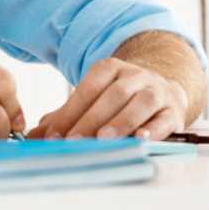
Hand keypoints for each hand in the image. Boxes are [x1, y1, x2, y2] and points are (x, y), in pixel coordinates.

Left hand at [26, 58, 187, 140]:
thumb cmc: (119, 98)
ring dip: (121, 122)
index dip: (70, 112)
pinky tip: (140, 139)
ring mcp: (156, 92)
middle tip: (74, 140)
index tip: (54, 136)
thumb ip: (65, 115)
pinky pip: (163, 119)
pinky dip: (152, 130)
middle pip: (113, 96)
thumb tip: (35, 135)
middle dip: (91, 119)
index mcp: (110, 69)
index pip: (88, 89)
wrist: (162, 89)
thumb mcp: (93, 99)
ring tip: (104, 139)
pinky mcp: (172, 111)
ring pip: (139, 104)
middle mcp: (134, 76)